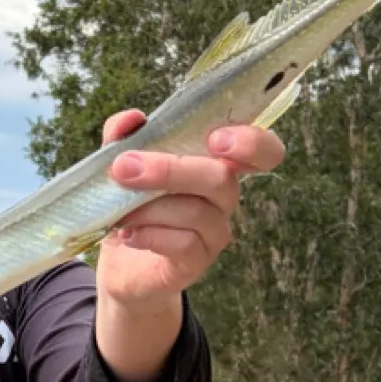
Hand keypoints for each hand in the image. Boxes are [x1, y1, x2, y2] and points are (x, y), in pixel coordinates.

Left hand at [96, 110, 284, 305]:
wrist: (118, 263)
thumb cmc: (129, 203)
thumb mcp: (120, 163)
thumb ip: (123, 135)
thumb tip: (132, 118)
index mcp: (214, 163)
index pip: (262, 151)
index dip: (251, 142)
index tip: (216, 139)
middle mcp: (223, 196)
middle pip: (220, 178)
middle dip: (170, 170)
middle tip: (124, 168)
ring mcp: (214, 232)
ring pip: (196, 212)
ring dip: (149, 207)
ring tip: (120, 212)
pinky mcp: (197, 262)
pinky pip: (184, 244)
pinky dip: (150, 235)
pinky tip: (128, 235)